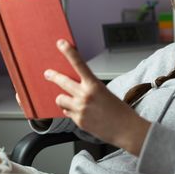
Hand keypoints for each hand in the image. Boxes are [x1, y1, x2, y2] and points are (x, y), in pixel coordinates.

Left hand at [44, 39, 150, 155]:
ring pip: (60, 99)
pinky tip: (80, 112)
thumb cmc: (119, 111)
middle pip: (62, 81)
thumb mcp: (105, 92)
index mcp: (94, 85)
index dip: (68, 52)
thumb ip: (89, 88)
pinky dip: (70, 111)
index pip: (79, 64)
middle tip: (48, 73)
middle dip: (53, 76)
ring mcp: (80, 109)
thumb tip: (74, 86)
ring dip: (62, 98)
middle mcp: (85, 95)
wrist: (126, 130)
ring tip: (68, 100)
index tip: (61, 43)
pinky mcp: (78, 120)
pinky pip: (66, 112)